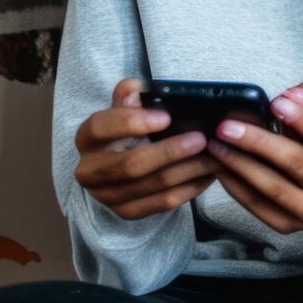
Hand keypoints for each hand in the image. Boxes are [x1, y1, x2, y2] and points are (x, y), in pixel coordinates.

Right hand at [73, 78, 218, 218]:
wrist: (125, 163)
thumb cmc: (132, 128)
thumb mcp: (129, 107)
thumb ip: (132, 95)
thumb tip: (140, 90)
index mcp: (88, 138)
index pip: (100, 128)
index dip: (132, 122)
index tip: (166, 117)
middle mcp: (89, 170)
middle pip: (131, 164)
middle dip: (171, 151)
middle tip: (201, 139)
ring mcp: (106, 195)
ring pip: (153, 185)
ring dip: (189, 170)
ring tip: (215, 155)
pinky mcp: (126, 212)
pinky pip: (164, 203)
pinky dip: (191, 187)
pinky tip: (209, 173)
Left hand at [206, 76, 302, 232]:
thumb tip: (292, 95)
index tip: (275, 102)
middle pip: (296, 162)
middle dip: (258, 142)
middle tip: (227, 126)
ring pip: (273, 187)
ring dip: (240, 164)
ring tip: (216, 145)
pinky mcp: (288, 226)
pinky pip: (257, 205)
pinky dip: (235, 184)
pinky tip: (221, 166)